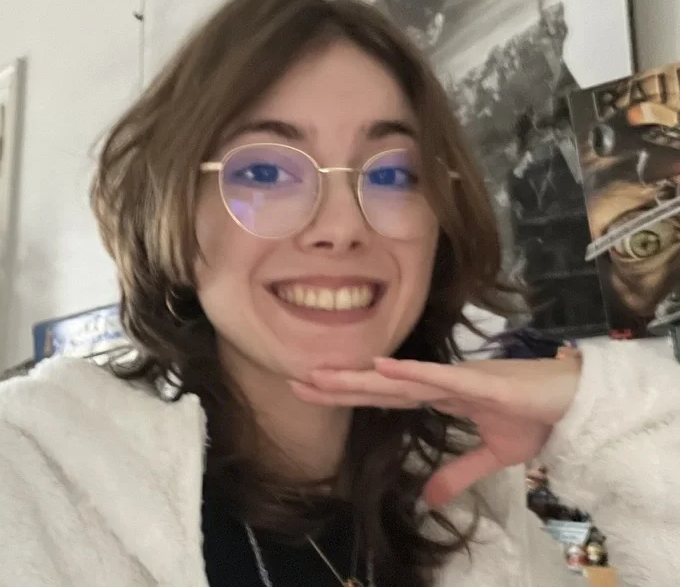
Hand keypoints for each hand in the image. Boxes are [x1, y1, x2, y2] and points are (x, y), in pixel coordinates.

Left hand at [291, 353, 581, 506]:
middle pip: (379, 385)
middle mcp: (438, 384)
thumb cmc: (534, 418)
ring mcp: (454, 380)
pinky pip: (436, 377)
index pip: (384, 395)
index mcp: (439, 397)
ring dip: (359, 378)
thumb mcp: (491, 456)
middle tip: (296, 381)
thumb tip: (427, 501)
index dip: (350, 393)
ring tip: (320, 374)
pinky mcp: (476, 382)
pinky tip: (379, 367)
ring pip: (397, 379)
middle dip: (339, 385)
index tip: (314, 391)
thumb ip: (457, 475)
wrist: (571, 404)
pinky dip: (408, 373)